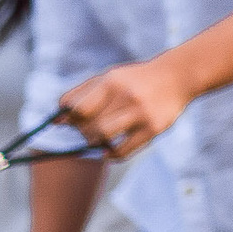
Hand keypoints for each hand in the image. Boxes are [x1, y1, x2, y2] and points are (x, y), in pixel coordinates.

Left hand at [59, 56, 193, 160]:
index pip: (77, 108)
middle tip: (89, 128)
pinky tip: (109, 149)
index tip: (74, 119)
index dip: (70, 118)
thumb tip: (55, 121)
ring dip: (95, 141)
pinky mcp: (153, 129)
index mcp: (112, 81)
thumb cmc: (133, 80)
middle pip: (88, 124)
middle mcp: (126, 96)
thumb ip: (80, 96)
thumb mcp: (107, 78)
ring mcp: (141, 113)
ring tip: (99, 137)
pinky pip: (122, 151)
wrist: (177, 76)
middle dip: (82, 130)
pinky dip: (110, 154)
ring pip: (102, 137)